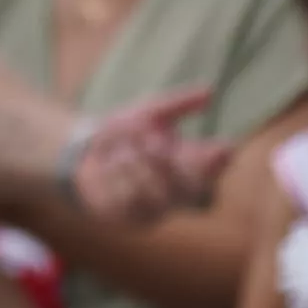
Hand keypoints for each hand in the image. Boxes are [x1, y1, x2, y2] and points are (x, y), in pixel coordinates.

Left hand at [60, 86, 226, 224]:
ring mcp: (157, 208)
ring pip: (159, 194)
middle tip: (152, 144)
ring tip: (123, 149)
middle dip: (170, 164)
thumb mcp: (152, 113)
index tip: (224, 147)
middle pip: (191, 188)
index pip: (217, 167)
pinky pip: (131, 200)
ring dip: (139, 165)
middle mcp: (180, 191)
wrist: (84, 156)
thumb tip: (210, 90)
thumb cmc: (125, 135)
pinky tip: (109, 162)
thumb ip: (180, 103)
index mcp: (192, 165)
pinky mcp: (132, 218)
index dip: (221, 160)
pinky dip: (119, 176)